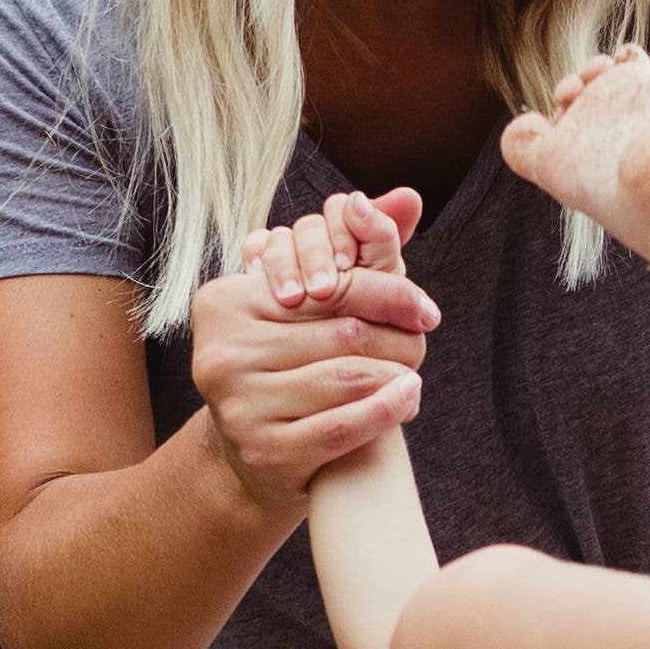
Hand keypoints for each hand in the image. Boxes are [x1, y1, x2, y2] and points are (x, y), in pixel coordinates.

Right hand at [189, 186, 435, 516]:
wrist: (255, 451)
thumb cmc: (288, 362)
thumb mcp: (306, 305)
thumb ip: (355, 250)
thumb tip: (411, 196)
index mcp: (225, 302)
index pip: (327, 287)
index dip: (386, 291)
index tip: (425, 307)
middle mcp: (223, 350)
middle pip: (342, 332)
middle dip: (397, 335)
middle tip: (426, 338)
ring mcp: (239, 405)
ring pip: (347, 376)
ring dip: (397, 373)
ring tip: (417, 371)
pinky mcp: (264, 451)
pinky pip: (343, 425)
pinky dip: (387, 410)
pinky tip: (410, 397)